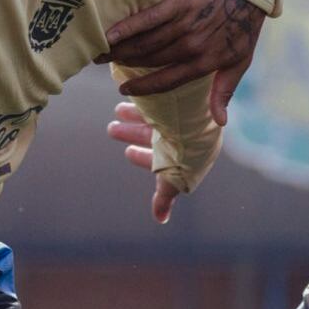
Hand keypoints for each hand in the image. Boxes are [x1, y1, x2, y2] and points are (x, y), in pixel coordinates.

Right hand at [100, 0, 266, 127]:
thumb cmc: (244, 27)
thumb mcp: (240, 62)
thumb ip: (225, 91)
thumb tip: (219, 122)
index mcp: (204, 63)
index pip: (166, 81)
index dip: (143, 88)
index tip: (123, 91)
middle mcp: (191, 46)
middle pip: (149, 59)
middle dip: (124, 63)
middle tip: (100, 62)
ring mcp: (185, 24)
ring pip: (146, 42)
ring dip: (120, 48)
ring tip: (99, 50)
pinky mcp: (180, 3)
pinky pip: (149, 18)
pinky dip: (128, 27)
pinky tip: (109, 33)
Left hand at [107, 101, 180, 223]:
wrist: (196, 121)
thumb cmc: (188, 154)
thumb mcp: (173, 179)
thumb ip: (164, 195)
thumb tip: (160, 219)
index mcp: (181, 153)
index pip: (159, 159)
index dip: (142, 158)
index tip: (127, 153)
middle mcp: (180, 134)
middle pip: (151, 135)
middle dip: (131, 133)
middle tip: (112, 129)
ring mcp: (179, 114)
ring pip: (152, 115)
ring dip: (133, 114)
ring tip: (118, 109)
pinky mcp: (177, 95)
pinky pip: (156, 95)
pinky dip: (141, 95)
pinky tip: (128, 90)